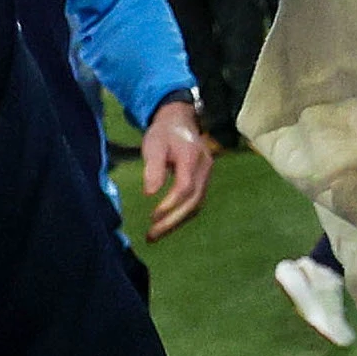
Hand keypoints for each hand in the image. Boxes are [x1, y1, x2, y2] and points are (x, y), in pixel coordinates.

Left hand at [139, 97, 215, 237]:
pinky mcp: (204, 179)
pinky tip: (166, 221)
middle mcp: (204, 167)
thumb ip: (153, 168)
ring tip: (156, 233)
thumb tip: (150, 193)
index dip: (170, 204)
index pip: (185, 186)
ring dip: (177, 221)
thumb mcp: (154, 145)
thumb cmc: (164, 133)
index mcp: (192, 157)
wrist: (180, 121)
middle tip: (152, 234)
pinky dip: (182, 214)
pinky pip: (196, 201)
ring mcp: (207, 174)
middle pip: (194, 200)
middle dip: (173, 220)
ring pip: (197, 204)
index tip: (152, 216)